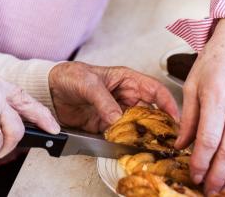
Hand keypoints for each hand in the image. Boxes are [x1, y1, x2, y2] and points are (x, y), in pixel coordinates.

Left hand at [47, 62, 178, 132]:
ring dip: (142, 136)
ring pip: (137, 126)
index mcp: (127, 80)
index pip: (155, 91)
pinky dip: (125, 142)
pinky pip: (120, 136)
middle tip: (165, 138)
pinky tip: (129, 147)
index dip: (168, 104)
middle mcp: (126, 97)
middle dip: (159, 125)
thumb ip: (105, 101)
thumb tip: (118, 118)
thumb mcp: (89, 83)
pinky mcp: (105, 126)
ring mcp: (116, 112)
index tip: (175, 119)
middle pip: (150, 112)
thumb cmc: (71, 76)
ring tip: (149, 145)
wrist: (50, 89)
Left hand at [175, 20, 224, 194]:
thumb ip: (187, 117)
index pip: (208, 139)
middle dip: (216, 176)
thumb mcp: (192, 84)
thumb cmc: (214, 61)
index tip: (192, 175)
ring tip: (220, 188)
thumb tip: (181, 145)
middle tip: (206, 189)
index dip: (200, 162)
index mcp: (215, 97)